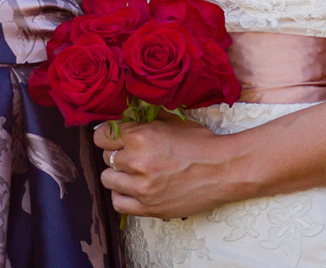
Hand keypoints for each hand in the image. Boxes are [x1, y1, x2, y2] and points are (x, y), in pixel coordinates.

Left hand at [93, 115, 248, 219]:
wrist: (223, 170)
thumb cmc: (202, 143)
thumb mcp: (173, 121)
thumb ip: (146, 120)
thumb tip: (127, 117)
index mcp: (140, 136)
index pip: (102, 135)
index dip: (107, 135)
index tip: (113, 137)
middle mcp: (136, 161)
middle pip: (105, 156)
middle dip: (116, 153)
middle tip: (131, 154)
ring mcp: (141, 187)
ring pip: (107, 179)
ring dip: (117, 174)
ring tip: (132, 172)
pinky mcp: (148, 207)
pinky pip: (118, 203)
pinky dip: (122, 195)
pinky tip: (133, 189)